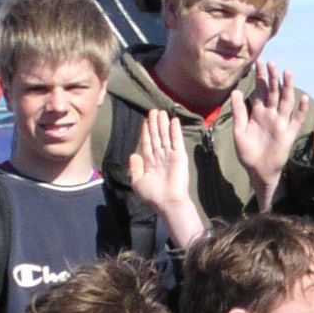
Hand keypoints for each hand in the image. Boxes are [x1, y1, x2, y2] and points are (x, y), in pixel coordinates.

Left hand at [127, 110, 203, 247]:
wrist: (168, 202)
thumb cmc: (153, 195)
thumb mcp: (137, 182)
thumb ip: (134, 168)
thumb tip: (134, 154)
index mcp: (150, 162)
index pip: (147, 143)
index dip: (146, 131)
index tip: (146, 120)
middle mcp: (160, 157)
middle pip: (156, 136)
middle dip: (155, 124)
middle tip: (154, 111)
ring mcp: (170, 156)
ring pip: (165, 136)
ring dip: (163, 124)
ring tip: (161, 112)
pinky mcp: (180, 156)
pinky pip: (176, 140)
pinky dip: (175, 131)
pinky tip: (174, 121)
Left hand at [231, 61, 310, 209]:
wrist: (258, 171)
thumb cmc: (247, 152)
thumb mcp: (239, 131)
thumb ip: (238, 112)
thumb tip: (235, 92)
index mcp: (258, 113)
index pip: (260, 91)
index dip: (260, 77)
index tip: (258, 62)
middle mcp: (271, 115)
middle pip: (273, 92)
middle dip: (272, 78)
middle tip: (271, 62)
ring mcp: (281, 123)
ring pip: (285, 101)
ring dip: (287, 87)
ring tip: (287, 72)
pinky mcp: (289, 134)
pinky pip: (296, 120)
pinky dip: (301, 110)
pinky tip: (303, 98)